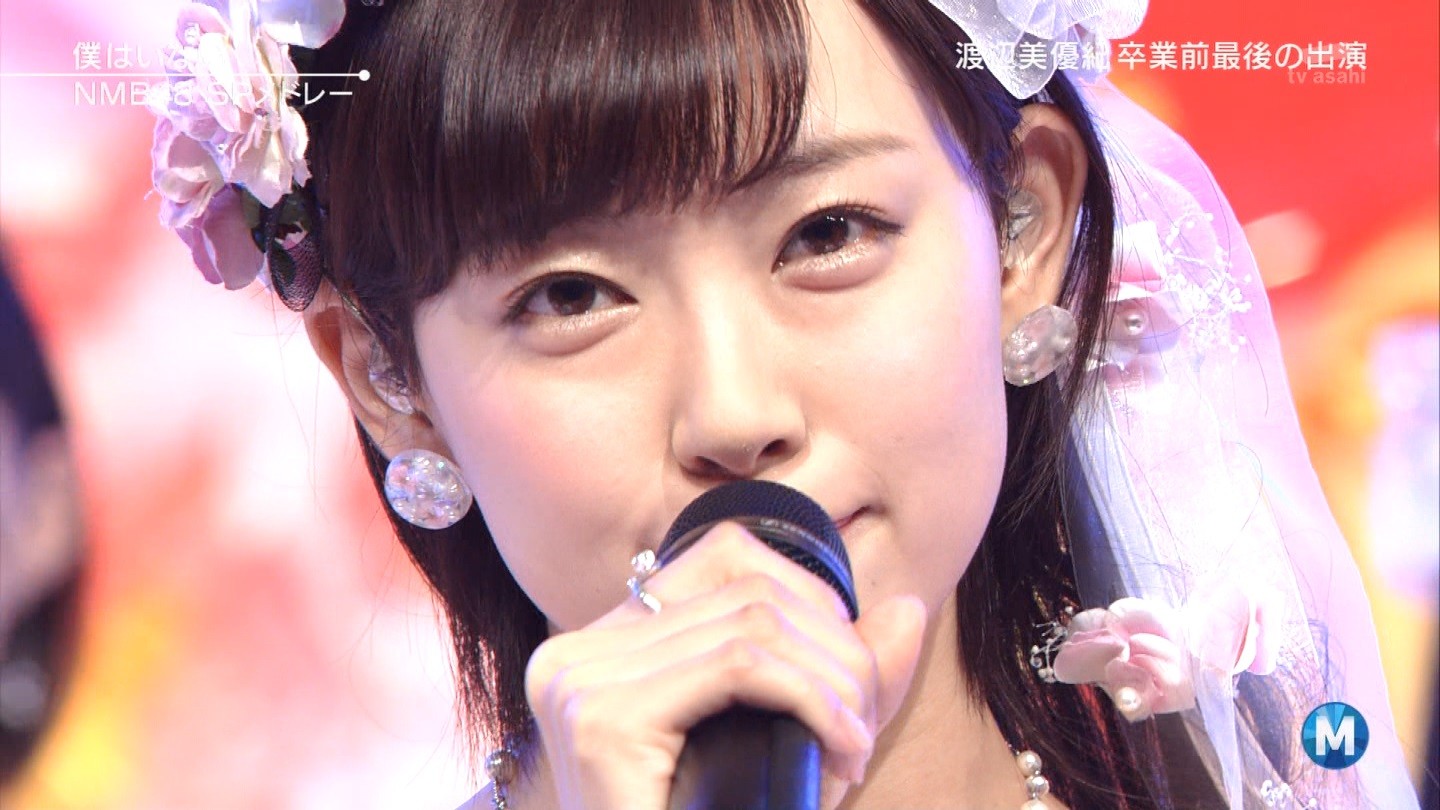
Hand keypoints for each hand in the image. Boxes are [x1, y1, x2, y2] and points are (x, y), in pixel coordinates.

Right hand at [524, 521, 927, 809]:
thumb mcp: (779, 750)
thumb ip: (837, 678)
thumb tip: (910, 609)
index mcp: (599, 650)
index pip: (722, 555)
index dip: (809, 597)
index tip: (845, 675)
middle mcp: (573, 653)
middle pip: (746, 590)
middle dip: (836, 649)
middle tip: (863, 722)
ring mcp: (578, 681)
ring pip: (753, 624)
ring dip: (833, 681)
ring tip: (854, 744)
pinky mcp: (603, 718)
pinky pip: (740, 666)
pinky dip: (814, 700)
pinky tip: (843, 747)